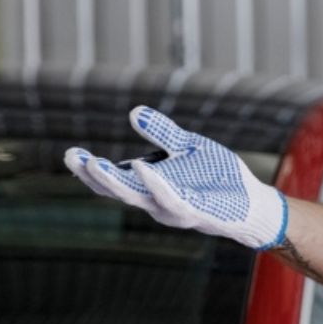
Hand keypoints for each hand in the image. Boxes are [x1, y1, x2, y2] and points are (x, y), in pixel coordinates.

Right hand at [64, 106, 287, 249]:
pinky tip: (143, 168)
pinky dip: (156, 185)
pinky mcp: (195, 211)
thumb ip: (163, 132)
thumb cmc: (217, 176)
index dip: (89, 169)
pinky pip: (172, 200)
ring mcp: (173, 209)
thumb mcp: (188, 146)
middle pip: (117, 190)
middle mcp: (155, 200)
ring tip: (95, 164)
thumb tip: (135, 112)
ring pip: (138, 198)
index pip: (113, 179)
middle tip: (72, 157)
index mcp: (150, 185)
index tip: (71, 153)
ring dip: (116, 182)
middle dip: (93, 175)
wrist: (252, 200)